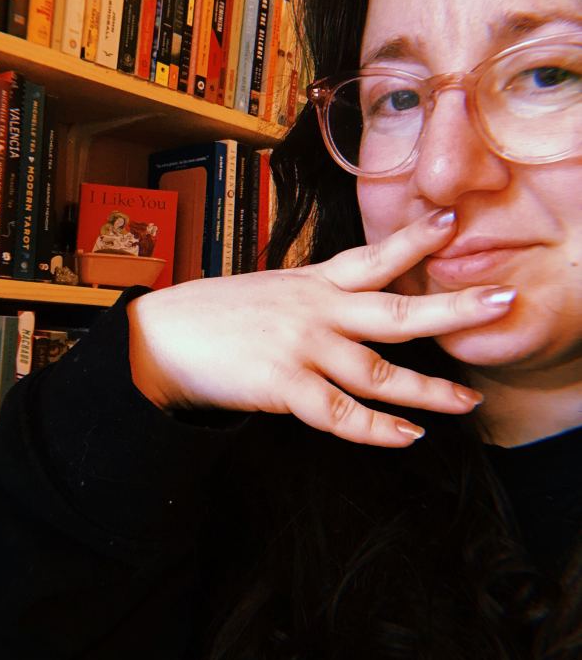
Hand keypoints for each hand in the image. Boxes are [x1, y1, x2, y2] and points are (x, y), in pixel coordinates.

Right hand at [126, 209, 515, 446]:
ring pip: (379, 372)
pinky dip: (378, 430)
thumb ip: (314, 297)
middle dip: (454, 309)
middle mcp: (316, 310)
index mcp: (313, 282)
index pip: (374, 257)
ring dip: (429, 390)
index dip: (415, 240)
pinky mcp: (283, 385)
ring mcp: (302, 347)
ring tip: (467, 401)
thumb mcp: (271, 290)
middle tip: (501, 301)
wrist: (158, 337)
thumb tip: (350, 307)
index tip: (453, 223)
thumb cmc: (214, 313)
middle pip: (398, 311)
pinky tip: (407, 437)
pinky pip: (341, 415)